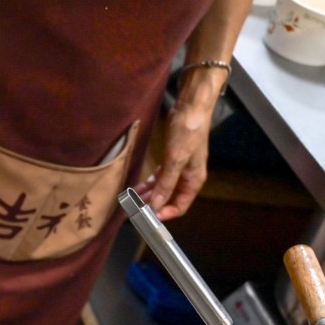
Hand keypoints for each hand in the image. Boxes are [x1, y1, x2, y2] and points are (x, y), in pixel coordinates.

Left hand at [131, 68, 224, 220]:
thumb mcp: (175, 160)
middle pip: (169, 199)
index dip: (164, 214)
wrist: (191, 106)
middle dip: (152, 206)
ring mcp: (179, 168)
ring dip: (148, 195)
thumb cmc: (188, 132)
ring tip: (131, 202)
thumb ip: (166, 184)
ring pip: (162, 188)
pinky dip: (148, 184)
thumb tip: (156, 205)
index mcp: (194, 180)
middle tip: (133, 211)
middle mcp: (187, 177)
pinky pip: (159, 177)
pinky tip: (136, 189)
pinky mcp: (171, 159)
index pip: (180, 206)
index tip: (146, 218)